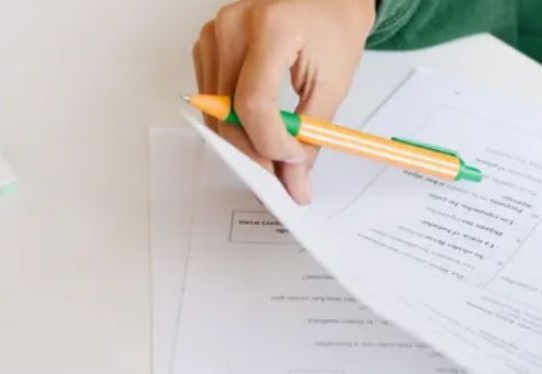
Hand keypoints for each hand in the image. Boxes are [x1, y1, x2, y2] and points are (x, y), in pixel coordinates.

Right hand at [193, 0, 375, 202]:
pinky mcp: (207, 44)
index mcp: (272, 27)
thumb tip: (294, 179)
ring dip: (242, 142)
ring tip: (272, 155)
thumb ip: (310, 133)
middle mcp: (234, 26)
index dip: (270, 142)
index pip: (254, 101)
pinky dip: (232, 122)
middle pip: (229, 111)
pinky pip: (211, 99)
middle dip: (255, 153)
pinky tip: (256, 128)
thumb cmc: (334, 26)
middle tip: (280, 179)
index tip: (292, 161)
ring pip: (215, 112)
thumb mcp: (333, 82)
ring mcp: (215, 33)